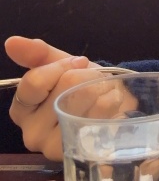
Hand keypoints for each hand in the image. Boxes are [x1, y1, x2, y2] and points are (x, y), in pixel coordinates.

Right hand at [5, 36, 100, 159]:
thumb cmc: (83, 84)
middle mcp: (32, 133)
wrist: (112, 104)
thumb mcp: (61, 64)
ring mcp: (55, 146)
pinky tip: (109, 105)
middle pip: (64, 86)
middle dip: (85, 75)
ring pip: (83, 96)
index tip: (79, 62)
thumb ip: (37, 54)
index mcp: (22, 109)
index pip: (33, 82)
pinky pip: (99, 114)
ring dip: (100, 87)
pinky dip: (110, 101)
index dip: (62, 66)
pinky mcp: (80, 150)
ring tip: (100, 93)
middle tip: (90, 81)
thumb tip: (11, 42)